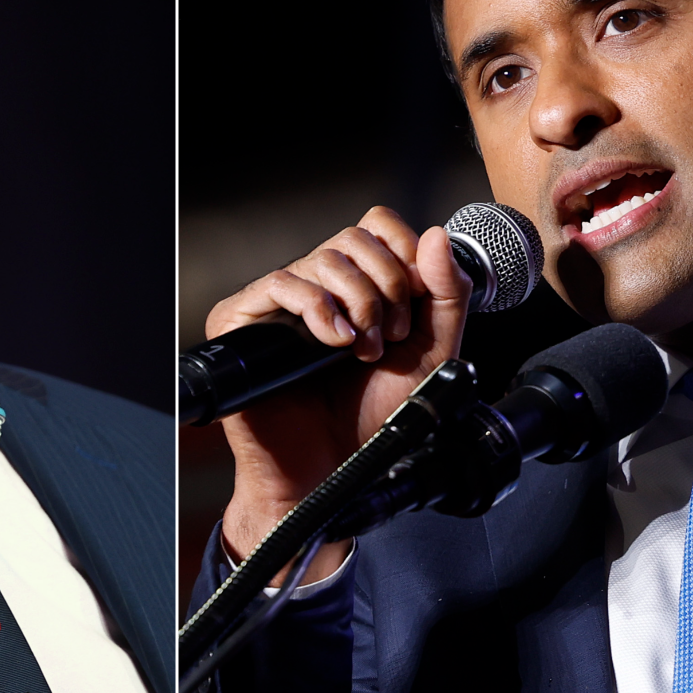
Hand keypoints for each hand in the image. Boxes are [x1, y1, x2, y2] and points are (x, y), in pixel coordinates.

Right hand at [211, 206, 471, 580]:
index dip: (403, 252)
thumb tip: (436, 235)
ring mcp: (280, 300)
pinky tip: (334, 342)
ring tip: (363, 351)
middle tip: (391, 338)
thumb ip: (447, 295)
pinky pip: (281, 282)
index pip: (378, 225)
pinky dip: (317, 307)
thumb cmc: (373, 417)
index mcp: (358, 283)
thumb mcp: (432, 352)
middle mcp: (318, 284)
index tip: (416, 301)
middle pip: (355, 238)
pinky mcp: (244, 319)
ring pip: (324, 258)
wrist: (334, 467)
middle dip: (387, 287)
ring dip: (358, 304)